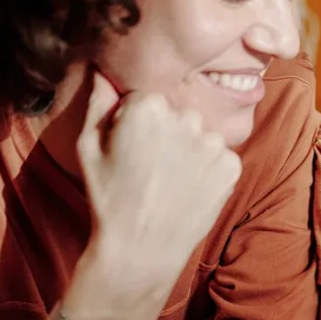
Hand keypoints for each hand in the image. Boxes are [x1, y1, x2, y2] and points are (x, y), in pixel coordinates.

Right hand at [73, 72, 242, 299]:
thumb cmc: (108, 198)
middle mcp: (186, 116)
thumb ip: (98, 102)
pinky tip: (187, 189)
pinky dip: (208, 169)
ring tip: (168, 180)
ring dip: (188, 149)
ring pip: (200, 134)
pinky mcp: (232, 165)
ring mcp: (213, 142)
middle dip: (166, 131)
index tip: (129, 147)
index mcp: (148, 106)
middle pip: (178, 113)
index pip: (147, 99)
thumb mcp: (88, 147)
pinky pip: (219, 156)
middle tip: (149, 166)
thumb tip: (102, 70)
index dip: (135, 122)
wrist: (141, 250)